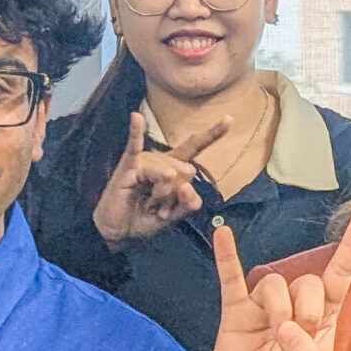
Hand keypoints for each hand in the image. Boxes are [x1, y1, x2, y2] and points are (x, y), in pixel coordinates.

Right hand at [91, 112, 232, 248]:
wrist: (120, 232)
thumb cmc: (146, 218)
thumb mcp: (176, 215)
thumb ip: (190, 202)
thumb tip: (186, 185)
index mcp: (174, 165)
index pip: (195, 147)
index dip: (212, 134)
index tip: (229, 119)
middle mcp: (162, 158)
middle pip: (187, 171)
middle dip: (175, 196)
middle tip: (158, 206)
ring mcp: (145, 159)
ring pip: (170, 174)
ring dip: (161, 196)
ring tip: (147, 203)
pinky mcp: (128, 166)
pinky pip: (135, 147)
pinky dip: (136, 133)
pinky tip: (136, 118)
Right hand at [204, 212, 350, 350]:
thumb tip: (287, 329)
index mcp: (323, 317)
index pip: (340, 276)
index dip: (350, 249)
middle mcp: (294, 306)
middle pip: (307, 282)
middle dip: (308, 307)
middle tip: (297, 336)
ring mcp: (263, 307)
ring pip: (274, 284)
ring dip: (279, 307)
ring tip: (275, 333)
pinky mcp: (235, 313)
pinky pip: (230, 279)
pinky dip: (227, 256)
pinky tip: (223, 234)